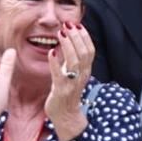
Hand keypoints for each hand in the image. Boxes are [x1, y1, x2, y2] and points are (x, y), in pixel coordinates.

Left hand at [46, 23, 94, 139]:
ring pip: (74, 61)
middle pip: (84, 53)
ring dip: (68, 45)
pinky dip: (55, 63)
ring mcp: (72, 83)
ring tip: (61, 33)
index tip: (77, 24)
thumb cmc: (68, 93)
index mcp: (85, 71)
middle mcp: (81, 75)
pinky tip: (51, 52)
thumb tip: (70, 40)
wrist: (67, 116)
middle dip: (77, 37)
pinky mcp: (61, 90)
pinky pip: (59, 75)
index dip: (85, 36)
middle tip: (68, 24)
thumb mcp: (74, 74)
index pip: (90, 50)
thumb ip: (73, 59)